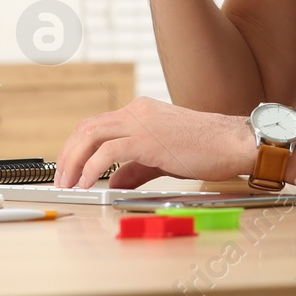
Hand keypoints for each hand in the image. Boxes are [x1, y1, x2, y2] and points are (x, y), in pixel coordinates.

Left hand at [53, 96, 256, 188]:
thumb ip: (136, 169)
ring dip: (73, 161)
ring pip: (91, 136)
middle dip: (68, 154)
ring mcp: (141, 122)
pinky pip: (108, 151)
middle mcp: (137, 111)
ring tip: (68, 184)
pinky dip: (92, 168)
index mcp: (140, 111)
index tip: (69, 167)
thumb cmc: (206, 149)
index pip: (97, 125)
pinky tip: (88, 183)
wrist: (234, 142)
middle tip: (61, 179)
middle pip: (87, 128)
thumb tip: (115, 183)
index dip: (77, 146)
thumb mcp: (162, 159)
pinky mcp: (148, 138)